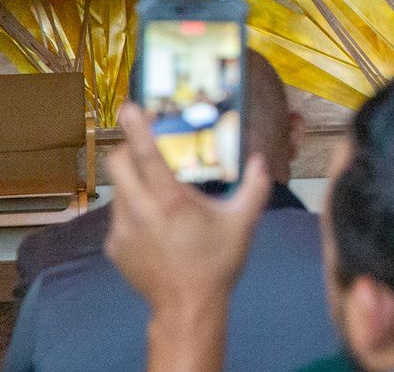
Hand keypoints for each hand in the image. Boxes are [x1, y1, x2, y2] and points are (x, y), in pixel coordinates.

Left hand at [105, 103, 270, 371]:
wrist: (188, 307)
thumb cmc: (217, 263)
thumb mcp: (243, 222)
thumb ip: (255, 187)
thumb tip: (260, 160)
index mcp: (170, 200)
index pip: (146, 154)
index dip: (136, 126)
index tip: (130, 106)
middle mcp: (140, 210)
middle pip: (117, 164)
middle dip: (127, 148)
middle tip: (146, 147)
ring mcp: (122, 229)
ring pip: (118, 189)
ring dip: (133, 181)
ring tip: (158, 192)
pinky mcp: (114, 245)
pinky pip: (119, 214)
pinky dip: (133, 209)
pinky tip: (155, 224)